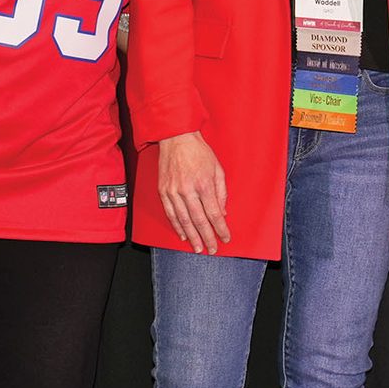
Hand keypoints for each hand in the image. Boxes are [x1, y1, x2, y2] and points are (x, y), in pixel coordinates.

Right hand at [158, 131, 229, 253]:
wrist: (177, 139)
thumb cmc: (199, 152)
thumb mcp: (217, 169)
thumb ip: (221, 192)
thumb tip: (222, 212)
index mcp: (204, 184)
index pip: (214, 213)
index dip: (220, 228)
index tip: (225, 238)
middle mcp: (188, 190)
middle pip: (199, 220)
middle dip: (207, 237)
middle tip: (212, 249)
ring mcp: (174, 192)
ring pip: (183, 220)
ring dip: (192, 236)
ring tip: (198, 248)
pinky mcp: (163, 191)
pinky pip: (170, 214)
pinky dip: (177, 226)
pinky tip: (183, 235)